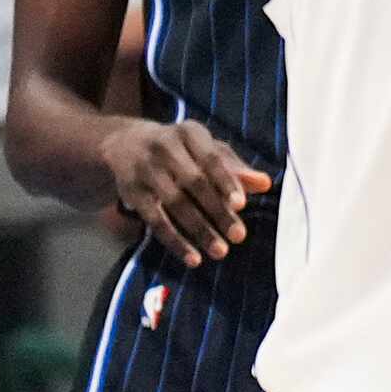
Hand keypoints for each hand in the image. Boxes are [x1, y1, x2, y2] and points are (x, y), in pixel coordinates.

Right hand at [99, 119, 272, 266]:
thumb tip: (266, 183)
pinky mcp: (132, 192)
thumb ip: (234, 168)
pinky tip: (193, 258)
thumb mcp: (205, 149)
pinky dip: (175, 241)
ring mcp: (145, 169)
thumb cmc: (180, 149)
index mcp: (189, 132)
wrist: (124, 143)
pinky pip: (155, 221)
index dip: (226, 180)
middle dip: (217, 211)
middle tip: (239, 236)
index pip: (210, 157)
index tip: (241, 204)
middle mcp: (164, 146)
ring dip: (199, 230)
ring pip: (175, 203)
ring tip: (221, 252)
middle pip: (194, 182)